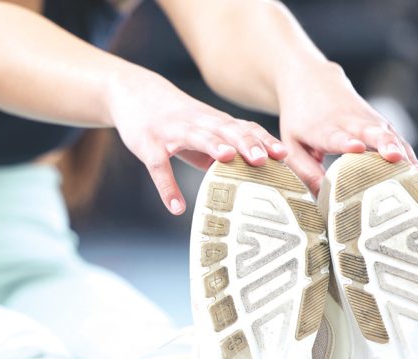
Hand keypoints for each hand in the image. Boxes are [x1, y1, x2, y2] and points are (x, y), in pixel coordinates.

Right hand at [107, 71, 287, 215]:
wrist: (132, 92)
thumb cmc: (172, 119)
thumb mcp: (200, 131)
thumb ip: (220, 152)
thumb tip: (245, 179)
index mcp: (213, 121)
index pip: (243, 128)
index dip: (264, 140)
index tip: (284, 155)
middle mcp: (197, 122)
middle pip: (225, 129)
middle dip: (246, 142)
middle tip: (265, 158)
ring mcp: (171, 131)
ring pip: (196, 136)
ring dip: (213, 146)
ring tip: (229, 160)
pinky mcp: (148, 144)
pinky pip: (158, 166)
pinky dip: (167, 187)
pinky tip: (176, 207)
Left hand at [277, 62, 417, 192]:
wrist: (314, 81)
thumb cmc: (300, 121)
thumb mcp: (292, 145)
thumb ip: (305, 171)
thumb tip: (321, 200)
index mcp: (323, 128)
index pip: (336, 135)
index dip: (346, 142)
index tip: (356, 148)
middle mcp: (350, 122)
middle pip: (370, 132)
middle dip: (384, 144)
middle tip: (395, 157)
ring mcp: (369, 121)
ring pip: (389, 135)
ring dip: (403, 152)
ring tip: (416, 172)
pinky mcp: (381, 124)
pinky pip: (397, 140)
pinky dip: (408, 154)